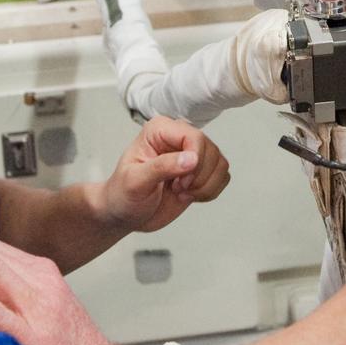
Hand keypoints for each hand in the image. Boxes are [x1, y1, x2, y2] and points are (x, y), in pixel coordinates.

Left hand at [101, 117, 230, 232]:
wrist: (125, 214)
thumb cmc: (123, 194)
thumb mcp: (135, 181)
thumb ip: (162, 167)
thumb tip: (191, 159)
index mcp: (160, 130)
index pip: (194, 137)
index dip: (194, 161)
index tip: (181, 181)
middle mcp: (179, 138)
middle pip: (210, 150)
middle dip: (198, 177)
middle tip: (176, 188)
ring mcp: (192, 154)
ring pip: (220, 163)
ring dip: (205, 185)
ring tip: (181, 192)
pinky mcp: (201, 171)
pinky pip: (222, 177)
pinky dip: (210, 191)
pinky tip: (190, 196)